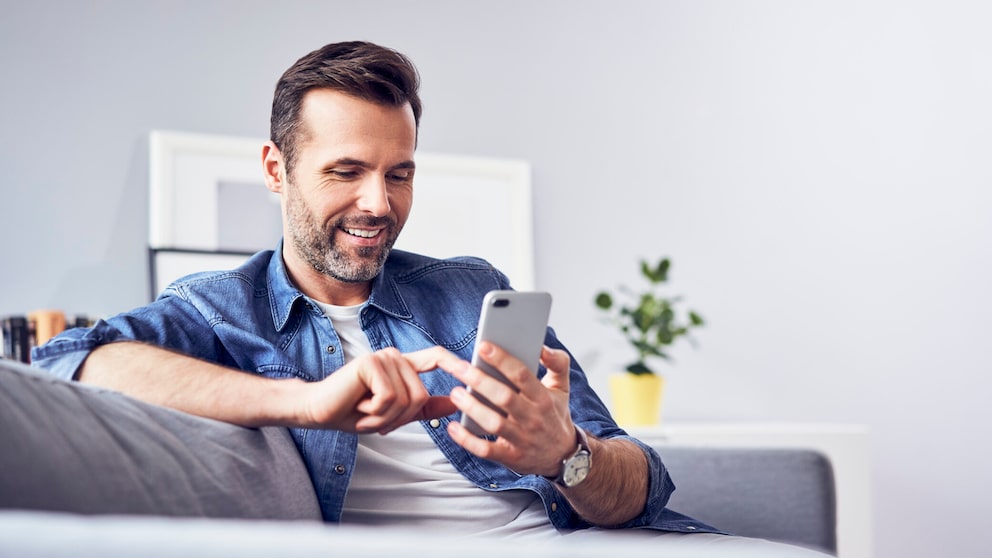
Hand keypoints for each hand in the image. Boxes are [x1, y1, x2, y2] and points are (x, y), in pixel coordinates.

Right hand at [301, 346, 459, 433]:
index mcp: (402, 366)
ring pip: (407, 399)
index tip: (473, 370)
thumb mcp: (394, 414)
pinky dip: (375, 412)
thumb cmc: (353, 412)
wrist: (318, 412)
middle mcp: (394, 357)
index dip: (456, 363)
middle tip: (374, 418)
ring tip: (365, 412)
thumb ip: (423, 407)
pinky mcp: (370, 364)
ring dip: (385, 417)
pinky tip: (359, 407)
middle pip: (421, 394)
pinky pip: (390, 398)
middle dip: (399, 418)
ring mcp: (382, 357)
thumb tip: (455, 403)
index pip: (436, 357)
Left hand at [446, 343, 577, 476]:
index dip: (502, 360)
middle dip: (480, 381)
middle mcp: (533, 418)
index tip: (484, 346)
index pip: (522, 375)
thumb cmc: (555, 416)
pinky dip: (468, 440)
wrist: (563, 456)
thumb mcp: (563, 388)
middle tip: (460, 367)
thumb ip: (558, 363)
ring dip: (473, 408)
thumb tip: (543, 347)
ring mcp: (521, 439)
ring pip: (494, 423)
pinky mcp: (511, 457)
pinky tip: (453, 427)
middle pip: (504, 397)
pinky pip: (486, 450)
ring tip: (456, 393)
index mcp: (543, 398)